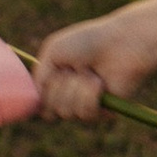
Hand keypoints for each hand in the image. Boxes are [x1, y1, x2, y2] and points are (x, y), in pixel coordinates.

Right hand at [33, 12, 156, 120]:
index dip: (39, 96)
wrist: (121, 44)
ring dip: (75, 90)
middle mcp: (68, 95)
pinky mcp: (103, 112)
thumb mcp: (54, 51)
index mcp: (55, 80)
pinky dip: (90, 96)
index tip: (47, 81)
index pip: (37, 102)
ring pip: (66, 112)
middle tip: (71, 70)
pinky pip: (85, 114)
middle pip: (48, 111)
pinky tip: (99, 82)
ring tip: (89, 73)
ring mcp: (85, 104)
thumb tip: (35, 103)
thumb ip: (38, 77)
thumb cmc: (88, 42)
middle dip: (58, 88)